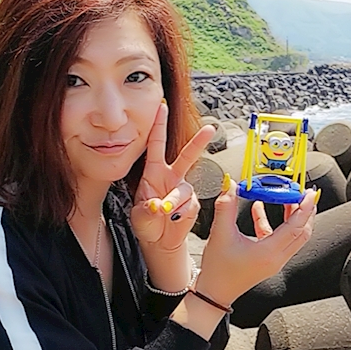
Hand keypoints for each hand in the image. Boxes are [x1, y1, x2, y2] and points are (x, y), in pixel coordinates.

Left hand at [130, 101, 214, 253]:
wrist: (159, 242)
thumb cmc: (146, 224)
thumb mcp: (139, 217)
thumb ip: (146, 211)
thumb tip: (158, 206)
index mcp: (154, 172)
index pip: (156, 145)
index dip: (159, 126)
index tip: (161, 107)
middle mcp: (171, 177)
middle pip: (187, 156)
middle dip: (199, 142)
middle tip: (211, 128)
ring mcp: (183, 190)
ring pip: (184, 189)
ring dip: (174, 201)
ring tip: (165, 213)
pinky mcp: (193, 204)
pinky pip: (190, 205)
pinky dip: (181, 214)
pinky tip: (173, 219)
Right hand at [196, 177, 317, 306]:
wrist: (214, 294)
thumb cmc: (218, 271)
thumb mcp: (220, 234)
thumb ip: (226, 207)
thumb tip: (230, 186)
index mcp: (269, 252)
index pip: (296, 227)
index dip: (304, 207)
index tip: (308, 193)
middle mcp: (277, 257)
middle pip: (302, 232)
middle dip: (306, 211)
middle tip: (304, 193)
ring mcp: (274, 260)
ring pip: (293, 236)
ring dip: (292, 217)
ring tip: (287, 198)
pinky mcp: (268, 261)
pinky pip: (279, 239)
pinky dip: (275, 224)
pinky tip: (260, 209)